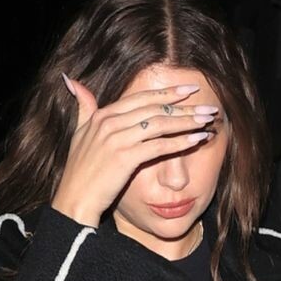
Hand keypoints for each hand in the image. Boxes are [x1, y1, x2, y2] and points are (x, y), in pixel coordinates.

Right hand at [51, 76, 219, 225]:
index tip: (189, 90)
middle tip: (207, 106)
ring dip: (187, 121)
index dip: (167, 93)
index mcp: (103, 115)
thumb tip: (72, 81)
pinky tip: (197, 139)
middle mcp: (110, 122)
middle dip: (184, 106)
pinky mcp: (125, 158)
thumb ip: (83, 106)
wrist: (74, 200)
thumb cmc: (79, 172)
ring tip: (208, 121)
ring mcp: (117, 139)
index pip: (141, 99)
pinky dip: (180, 141)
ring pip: (160, 124)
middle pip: (155, 108)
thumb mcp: (79, 133)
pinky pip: (159, 146)